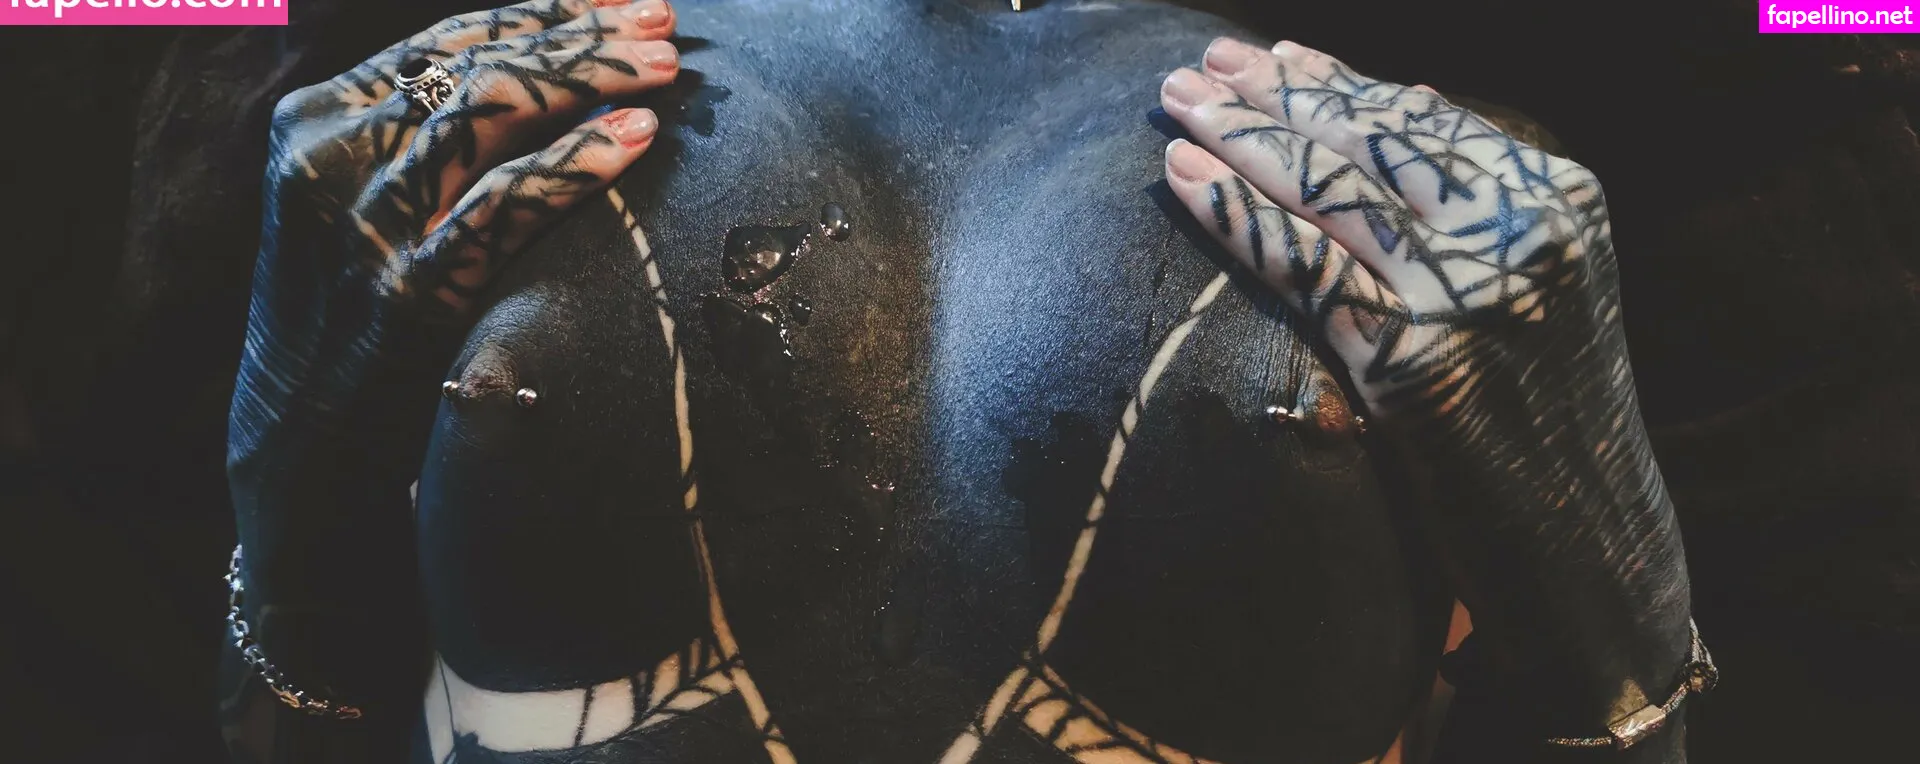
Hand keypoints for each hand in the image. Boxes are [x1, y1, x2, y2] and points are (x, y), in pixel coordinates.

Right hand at [223, 0, 677, 744]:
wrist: (302, 458)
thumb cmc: (358, 329)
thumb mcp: (372, 215)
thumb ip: (433, 151)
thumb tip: (549, 89)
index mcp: (320, 121)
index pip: (447, 40)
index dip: (545, 13)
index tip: (624, 3)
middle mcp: (329, 153)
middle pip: (477, 64)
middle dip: (581, 38)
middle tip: (664, 27)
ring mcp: (361, 220)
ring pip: (488, 112)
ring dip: (588, 81)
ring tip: (665, 73)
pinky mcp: (402, 289)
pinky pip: (503, 205)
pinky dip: (576, 165)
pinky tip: (638, 140)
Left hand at [1158, 38, 1692, 758]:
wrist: (1591, 548)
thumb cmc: (1545, 421)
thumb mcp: (1533, 292)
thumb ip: (1475, 209)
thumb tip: (1404, 104)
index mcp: (1558, 198)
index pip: (1421, 118)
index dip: (1334, 81)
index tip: (1267, 55)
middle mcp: (1525, 228)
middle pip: (1367, 140)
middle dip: (1271, 95)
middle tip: (1194, 66)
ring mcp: (1474, 291)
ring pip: (1329, 189)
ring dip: (1237, 135)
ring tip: (1170, 100)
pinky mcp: (1418, 360)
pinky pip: (1304, 266)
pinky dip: (1233, 217)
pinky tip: (1178, 178)